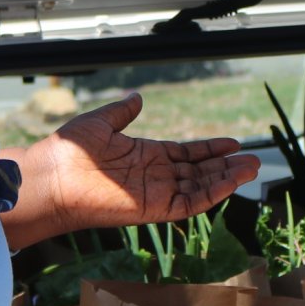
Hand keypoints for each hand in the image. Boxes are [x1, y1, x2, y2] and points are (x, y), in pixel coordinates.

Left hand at [0, 93, 259, 249]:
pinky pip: (189, 203)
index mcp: (144, 156)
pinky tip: (229, 182)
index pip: (186, 155)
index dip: (209, 149)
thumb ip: (122, 111)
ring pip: (199, 188)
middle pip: (198, 172)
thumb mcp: (100, 122)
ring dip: (225, 179)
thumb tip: (136, 96)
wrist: (52, 177)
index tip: (232, 144)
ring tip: (250, 168)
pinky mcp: (152, 209)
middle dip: (225, 166)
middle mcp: (153, 176)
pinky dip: (210, 194)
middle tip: (252, 160)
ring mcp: (154, 193)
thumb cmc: (69, 151)